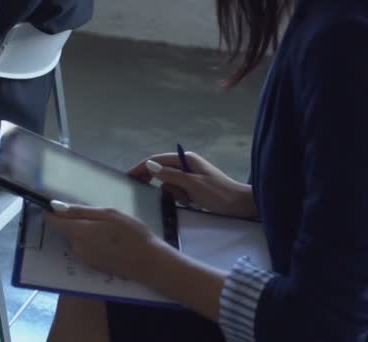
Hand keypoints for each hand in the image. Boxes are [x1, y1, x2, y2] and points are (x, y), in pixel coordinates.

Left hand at [44, 200, 225, 321]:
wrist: (148, 262)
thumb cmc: (131, 233)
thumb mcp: (108, 214)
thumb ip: (80, 211)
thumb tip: (55, 206)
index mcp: (78, 232)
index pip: (52, 221)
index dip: (52, 211)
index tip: (60, 203)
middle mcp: (75, 247)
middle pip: (66, 229)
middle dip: (77, 220)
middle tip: (101, 215)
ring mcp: (83, 258)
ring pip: (76, 237)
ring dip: (86, 230)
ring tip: (109, 227)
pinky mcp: (91, 265)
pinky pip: (85, 247)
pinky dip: (93, 241)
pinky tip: (111, 239)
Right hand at [128, 152, 256, 217]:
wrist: (240, 205)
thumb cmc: (218, 193)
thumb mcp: (193, 185)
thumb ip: (171, 176)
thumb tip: (150, 166)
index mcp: (185, 159)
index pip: (156, 160)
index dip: (141, 167)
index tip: (127, 177)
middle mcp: (186, 164)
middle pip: (161, 171)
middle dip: (159, 183)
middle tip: (151, 193)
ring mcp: (190, 176)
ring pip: (169, 184)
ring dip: (174, 193)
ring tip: (188, 201)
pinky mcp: (193, 187)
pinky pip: (178, 191)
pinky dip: (180, 197)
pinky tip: (191, 203)